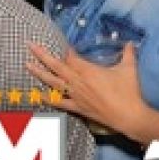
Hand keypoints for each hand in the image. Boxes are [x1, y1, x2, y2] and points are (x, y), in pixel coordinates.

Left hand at [26, 42, 148, 139]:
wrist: (129, 116)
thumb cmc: (129, 91)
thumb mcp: (129, 68)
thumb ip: (128, 54)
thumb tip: (131, 43)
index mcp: (88, 71)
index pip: (71, 57)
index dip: (65, 50)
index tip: (61, 43)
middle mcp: (78, 82)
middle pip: (56, 66)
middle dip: (42, 55)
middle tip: (30, 46)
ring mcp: (76, 96)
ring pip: (53, 83)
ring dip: (39, 73)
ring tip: (27, 65)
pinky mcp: (78, 108)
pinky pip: (60, 103)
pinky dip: (49, 99)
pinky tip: (39, 95)